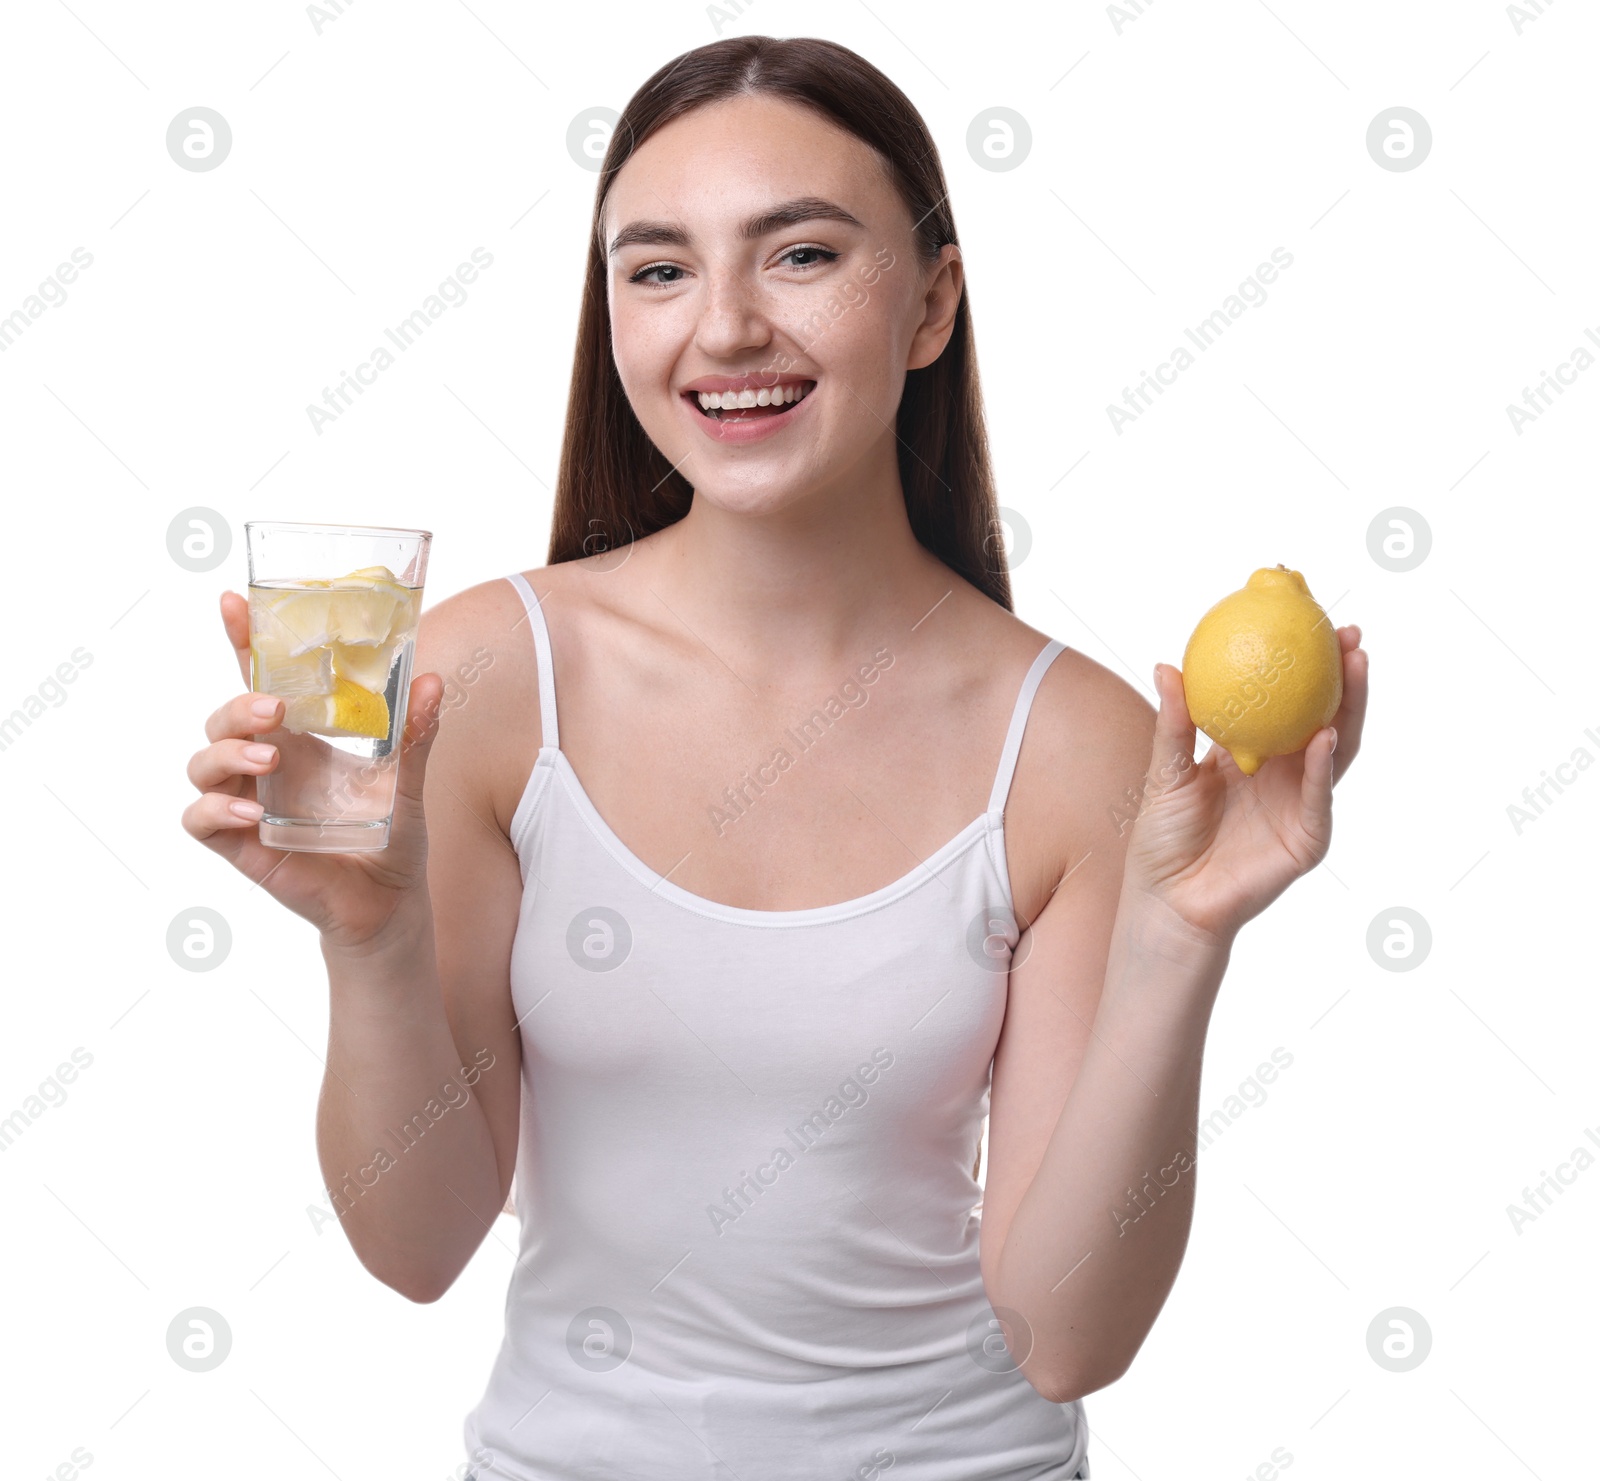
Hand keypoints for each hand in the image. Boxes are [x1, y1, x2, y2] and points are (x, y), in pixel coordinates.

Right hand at [180, 591, 446, 948]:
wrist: (389, 902)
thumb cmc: (391, 835)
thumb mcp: (408, 779)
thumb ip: (417, 733)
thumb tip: (433, 681)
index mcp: (300, 737)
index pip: (260, 681)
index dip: (242, 641)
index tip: (234, 602)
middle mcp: (268, 763)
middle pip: (223, 716)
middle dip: (239, 705)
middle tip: (275, 712)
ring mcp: (248, 802)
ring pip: (202, 761)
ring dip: (226, 753)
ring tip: (268, 762)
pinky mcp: (240, 844)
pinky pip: (199, 819)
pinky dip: (215, 808)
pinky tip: (251, 813)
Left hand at [1122, 625, 1367, 943]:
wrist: (1167, 900)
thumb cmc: (1163, 840)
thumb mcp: (1166, 773)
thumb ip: (1174, 723)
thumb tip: (1168, 664)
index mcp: (1255, 755)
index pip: (1288, 703)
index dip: (1304, 667)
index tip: (1310, 622)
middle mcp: (1286, 776)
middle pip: (1326, 718)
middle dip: (1344, 678)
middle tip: (1350, 635)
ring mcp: (1302, 806)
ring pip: (1338, 752)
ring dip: (1350, 711)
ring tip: (1356, 668)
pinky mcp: (1307, 840)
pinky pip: (1319, 798)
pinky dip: (1324, 768)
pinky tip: (1327, 736)